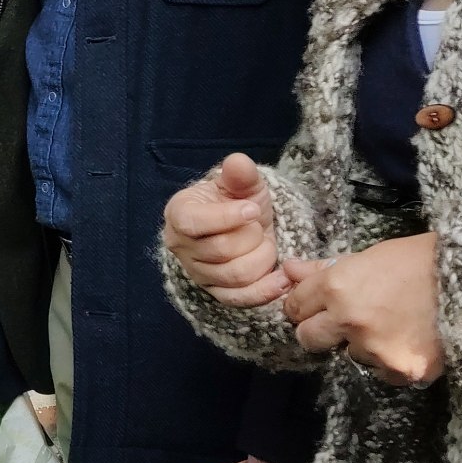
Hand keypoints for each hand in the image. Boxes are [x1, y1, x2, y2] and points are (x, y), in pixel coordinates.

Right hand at [161, 154, 285, 305]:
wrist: (243, 225)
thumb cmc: (237, 201)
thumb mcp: (241, 183)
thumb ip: (240, 173)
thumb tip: (237, 162)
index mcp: (178, 213)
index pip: (193, 223)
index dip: (226, 218)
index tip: (253, 210)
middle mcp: (180, 246)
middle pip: (220, 250)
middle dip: (252, 236)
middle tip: (260, 225)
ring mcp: (197, 272)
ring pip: (235, 275)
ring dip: (262, 258)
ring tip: (266, 244)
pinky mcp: (216, 292)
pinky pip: (239, 299)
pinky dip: (265, 291)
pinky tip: (283, 278)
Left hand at [279, 234, 442, 386]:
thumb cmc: (418, 261)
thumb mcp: (368, 257)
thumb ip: (323, 269)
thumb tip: (288, 270)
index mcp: (336, 287)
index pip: (295, 307)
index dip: (304, 306)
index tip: (317, 306)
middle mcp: (349, 320)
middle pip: (307, 338)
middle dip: (320, 331)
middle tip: (345, 322)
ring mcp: (374, 348)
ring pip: (348, 355)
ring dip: (362, 344)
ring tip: (392, 324)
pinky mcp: (400, 370)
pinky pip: (380, 372)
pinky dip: (389, 361)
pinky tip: (408, 340)